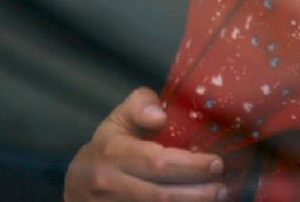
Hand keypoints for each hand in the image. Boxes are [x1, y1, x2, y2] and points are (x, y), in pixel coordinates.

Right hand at [65, 89, 225, 201]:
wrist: (77, 187)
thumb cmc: (108, 149)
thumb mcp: (118, 120)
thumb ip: (140, 106)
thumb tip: (160, 116)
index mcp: (113, 153)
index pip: (157, 163)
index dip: (191, 166)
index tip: (216, 164)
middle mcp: (110, 184)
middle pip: (161, 195)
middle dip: (198, 194)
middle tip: (222, 188)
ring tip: (216, 198)